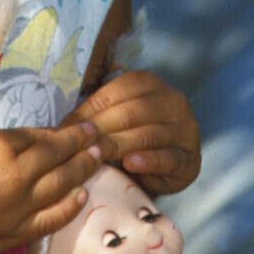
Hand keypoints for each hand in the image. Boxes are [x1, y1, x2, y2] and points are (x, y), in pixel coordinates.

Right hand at [0, 94, 107, 253]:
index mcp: (1, 151)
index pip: (42, 138)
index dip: (64, 132)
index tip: (82, 126)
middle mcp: (16, 183)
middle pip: (58, 162)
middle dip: (81, 148)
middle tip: (99, 138)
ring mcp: (15, 213)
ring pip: (59, 191)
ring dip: (81, 174)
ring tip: (98, 160)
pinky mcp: (7, 237)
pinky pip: (47, 223)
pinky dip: (67, 210)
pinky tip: (80, 198)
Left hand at [63, 71, 200, 195]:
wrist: (164, 170)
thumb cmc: (132, 140)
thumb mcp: (116, 121)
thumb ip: (96, 117)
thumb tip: (62, 127)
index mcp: (151, 83)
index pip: (118, 91)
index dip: (90, 110)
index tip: (68, 128)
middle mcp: (173, 100)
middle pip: (132, 112)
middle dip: (101, 129)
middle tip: (78, 147)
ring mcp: (186, 129)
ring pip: (148, 135)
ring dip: (119, 146)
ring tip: (96, 157)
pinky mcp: (191, 159)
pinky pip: (169, 158)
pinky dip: (148, 161)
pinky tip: (130, 164)